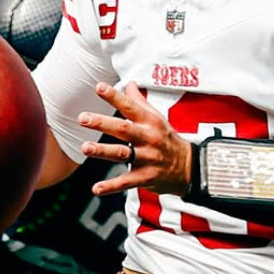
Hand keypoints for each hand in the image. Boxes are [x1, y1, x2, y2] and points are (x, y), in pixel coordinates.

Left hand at [77, 82, 191, 196]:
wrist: (189, 167)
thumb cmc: (168, 139)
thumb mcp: (157, 118)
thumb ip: (140, 102)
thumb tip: (129, 84)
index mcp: (150, 121)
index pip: (130, 106)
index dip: (114, 97)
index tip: (99, 87)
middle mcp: (148, 138)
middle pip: (123, 129)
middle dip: (102, 123)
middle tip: (83, 118)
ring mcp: (147, 158)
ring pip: (122, 154)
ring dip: (102, 151)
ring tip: (85, 147)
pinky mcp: (146, 177)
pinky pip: (126, 182)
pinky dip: (111, 186)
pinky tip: (96, 189)